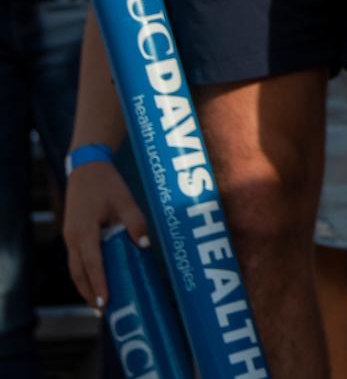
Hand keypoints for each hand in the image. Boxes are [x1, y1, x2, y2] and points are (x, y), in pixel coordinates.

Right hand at [64, 158, 149, 308]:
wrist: (87, 167)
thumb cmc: (108, 184)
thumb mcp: (126, 200)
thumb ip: (135, 223)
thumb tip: (144, 246)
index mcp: (85, 231)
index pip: (92, 265)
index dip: (99, 285)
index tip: (104, 303)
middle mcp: (73, 238)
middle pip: (79, 273)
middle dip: (90, 293)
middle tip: (102, 311)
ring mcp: (70, 237)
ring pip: (75, 269)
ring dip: (85, 286)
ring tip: (98, 303)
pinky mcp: (72, 234)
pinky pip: (76, 260)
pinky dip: (84, 274)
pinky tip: (94, 281)